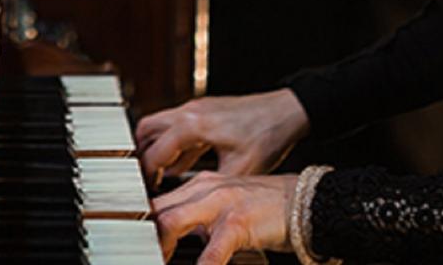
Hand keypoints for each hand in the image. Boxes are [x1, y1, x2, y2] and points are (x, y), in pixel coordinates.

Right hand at [135, 88, 308, 180]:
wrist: (287, 111)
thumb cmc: (268, 135)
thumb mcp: (240, 170)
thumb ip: (212, 187)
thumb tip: (196, 207)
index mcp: (193, 126)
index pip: (155, 153)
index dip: (146, 176)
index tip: (144, 192)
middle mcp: (189, 113)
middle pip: (146, 131)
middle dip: (141, 156)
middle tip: (144, 180)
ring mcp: (196, 109)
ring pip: (159, 125)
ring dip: (156, 148)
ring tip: (159, 175)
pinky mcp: (205, 110)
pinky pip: (177, 126)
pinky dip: (173, 143)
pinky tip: (183, 164)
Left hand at [151, 171, 293, 263]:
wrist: (307, 201)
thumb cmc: (268, 207)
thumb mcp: (227, 205)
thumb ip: (202, 217)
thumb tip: (179, 235)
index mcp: (200, 184)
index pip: (159, 201)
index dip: (142, 223)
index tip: (136, 243)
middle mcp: (205, 188)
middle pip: (157, 209)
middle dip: (143, 235)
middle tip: (140, 254)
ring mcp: (221, 202)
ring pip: (172, 221)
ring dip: (160, 246)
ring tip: (160, 261)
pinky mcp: (239, 222)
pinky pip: (212, 251)